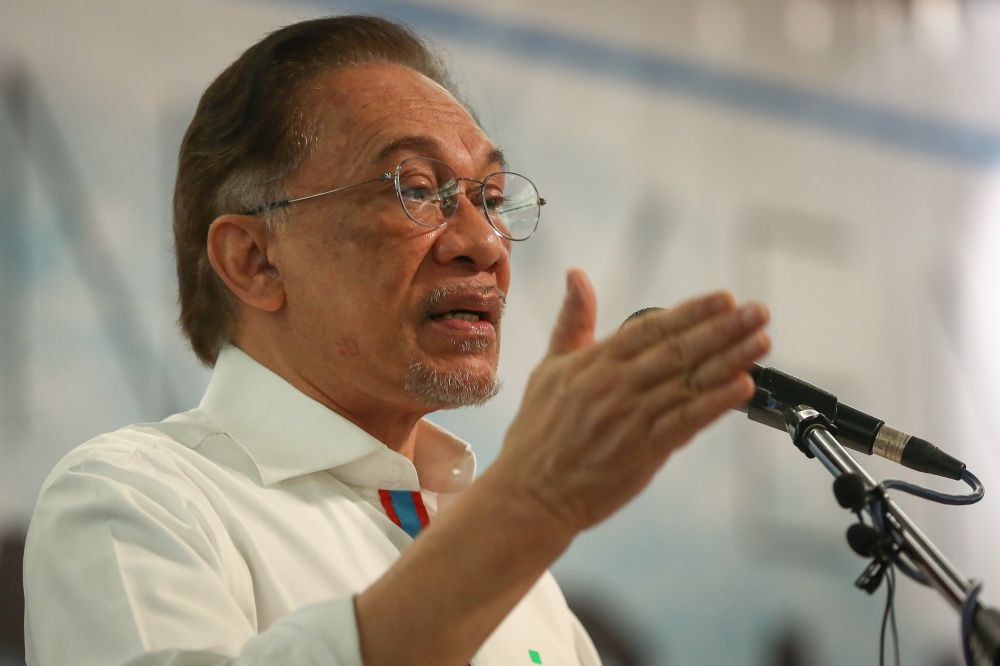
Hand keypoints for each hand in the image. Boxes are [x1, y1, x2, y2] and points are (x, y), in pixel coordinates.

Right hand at [491, 268, 769, 533]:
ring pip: (689, 381)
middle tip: (757, 311)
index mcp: (595, 362)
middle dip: (723, 328)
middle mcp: (616, 384)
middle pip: (679, 349)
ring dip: (730, 359)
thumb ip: (572, 322)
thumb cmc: (538, 433)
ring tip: (761, 340)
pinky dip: (716, 402)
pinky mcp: (644, 450)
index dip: (691, 311)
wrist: (529, 493)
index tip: (723, 298)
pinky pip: (687, 421)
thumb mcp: (549, 368)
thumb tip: (577, 276)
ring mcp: (631, 417)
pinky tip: (742, 386)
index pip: (651, 326)